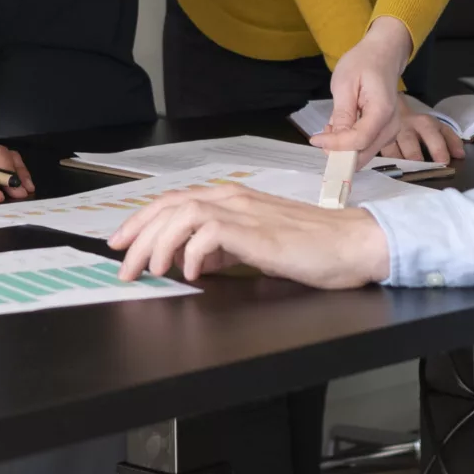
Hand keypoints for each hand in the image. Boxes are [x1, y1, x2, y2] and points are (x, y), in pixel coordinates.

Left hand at [110, 182, 390, 287]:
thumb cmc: (313, 248)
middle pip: (169, 205)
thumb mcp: (255, 248)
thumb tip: (191, 262)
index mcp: (233, 199)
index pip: (174, 201)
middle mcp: (234, 198)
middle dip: (138, 235)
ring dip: (159, 244)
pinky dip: (192, 253)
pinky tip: (191, 275)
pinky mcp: (256, 230)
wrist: (352, 244)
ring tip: (152, 271)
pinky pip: (209, 234)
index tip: (121, 243)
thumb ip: (222, 250)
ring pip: (182, 214)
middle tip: (123, 265)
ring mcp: (244, 211)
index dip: (141, 221)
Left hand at [318, 18, 414, 158]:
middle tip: (321, 135)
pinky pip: (366, 146)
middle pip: (363, 154)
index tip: (315, 139)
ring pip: (364, 154)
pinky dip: (350, 143)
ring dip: (344, 148)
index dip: (335, 145)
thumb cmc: (363, 63)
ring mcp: (391, 130)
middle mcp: (391, 125)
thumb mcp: (345, 84)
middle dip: (339, 151)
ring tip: (331, 127)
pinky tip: (341, 127)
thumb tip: (334, 142)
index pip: (358, 140)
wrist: (383, 55)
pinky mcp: (386, 132)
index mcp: (382, 111)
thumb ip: (342, 114)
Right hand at [375, 96, 462, 164]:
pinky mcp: (377, 143)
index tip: (443, 162)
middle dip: (415, 156)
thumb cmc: (419, 126)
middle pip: (410, 142)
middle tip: (420, 168)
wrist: (393, 110)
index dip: (438, 148)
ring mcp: (388, 135)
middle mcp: (406, 127)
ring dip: (398, 163)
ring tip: (403, 174)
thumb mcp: (437, 127)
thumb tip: (460, 156)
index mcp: (424, 123)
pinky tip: (386, 172)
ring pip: (391, 150)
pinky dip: (383, 164)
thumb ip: (451, 140)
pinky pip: (379, 154)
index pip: (432, 134)